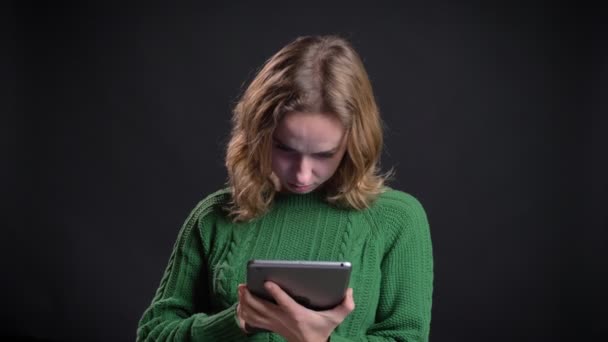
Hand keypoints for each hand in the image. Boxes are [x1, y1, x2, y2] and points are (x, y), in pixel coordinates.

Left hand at [236, 281, 354, 341]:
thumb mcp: (336, 318)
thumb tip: (349, 290)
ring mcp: (274, 323)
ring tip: (241, 289)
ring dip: (244, 302)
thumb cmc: (321, 330)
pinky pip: (252, 320)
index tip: (268, 281)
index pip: (284, 303)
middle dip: (250, 295)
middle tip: (244, 283)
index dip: (276, 292)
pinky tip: (241, 302)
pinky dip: (244, 311)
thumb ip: (346, 305)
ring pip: (253, 313)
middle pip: (262, 307)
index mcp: (297, 314)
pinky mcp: (270, 325)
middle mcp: (283, 319)